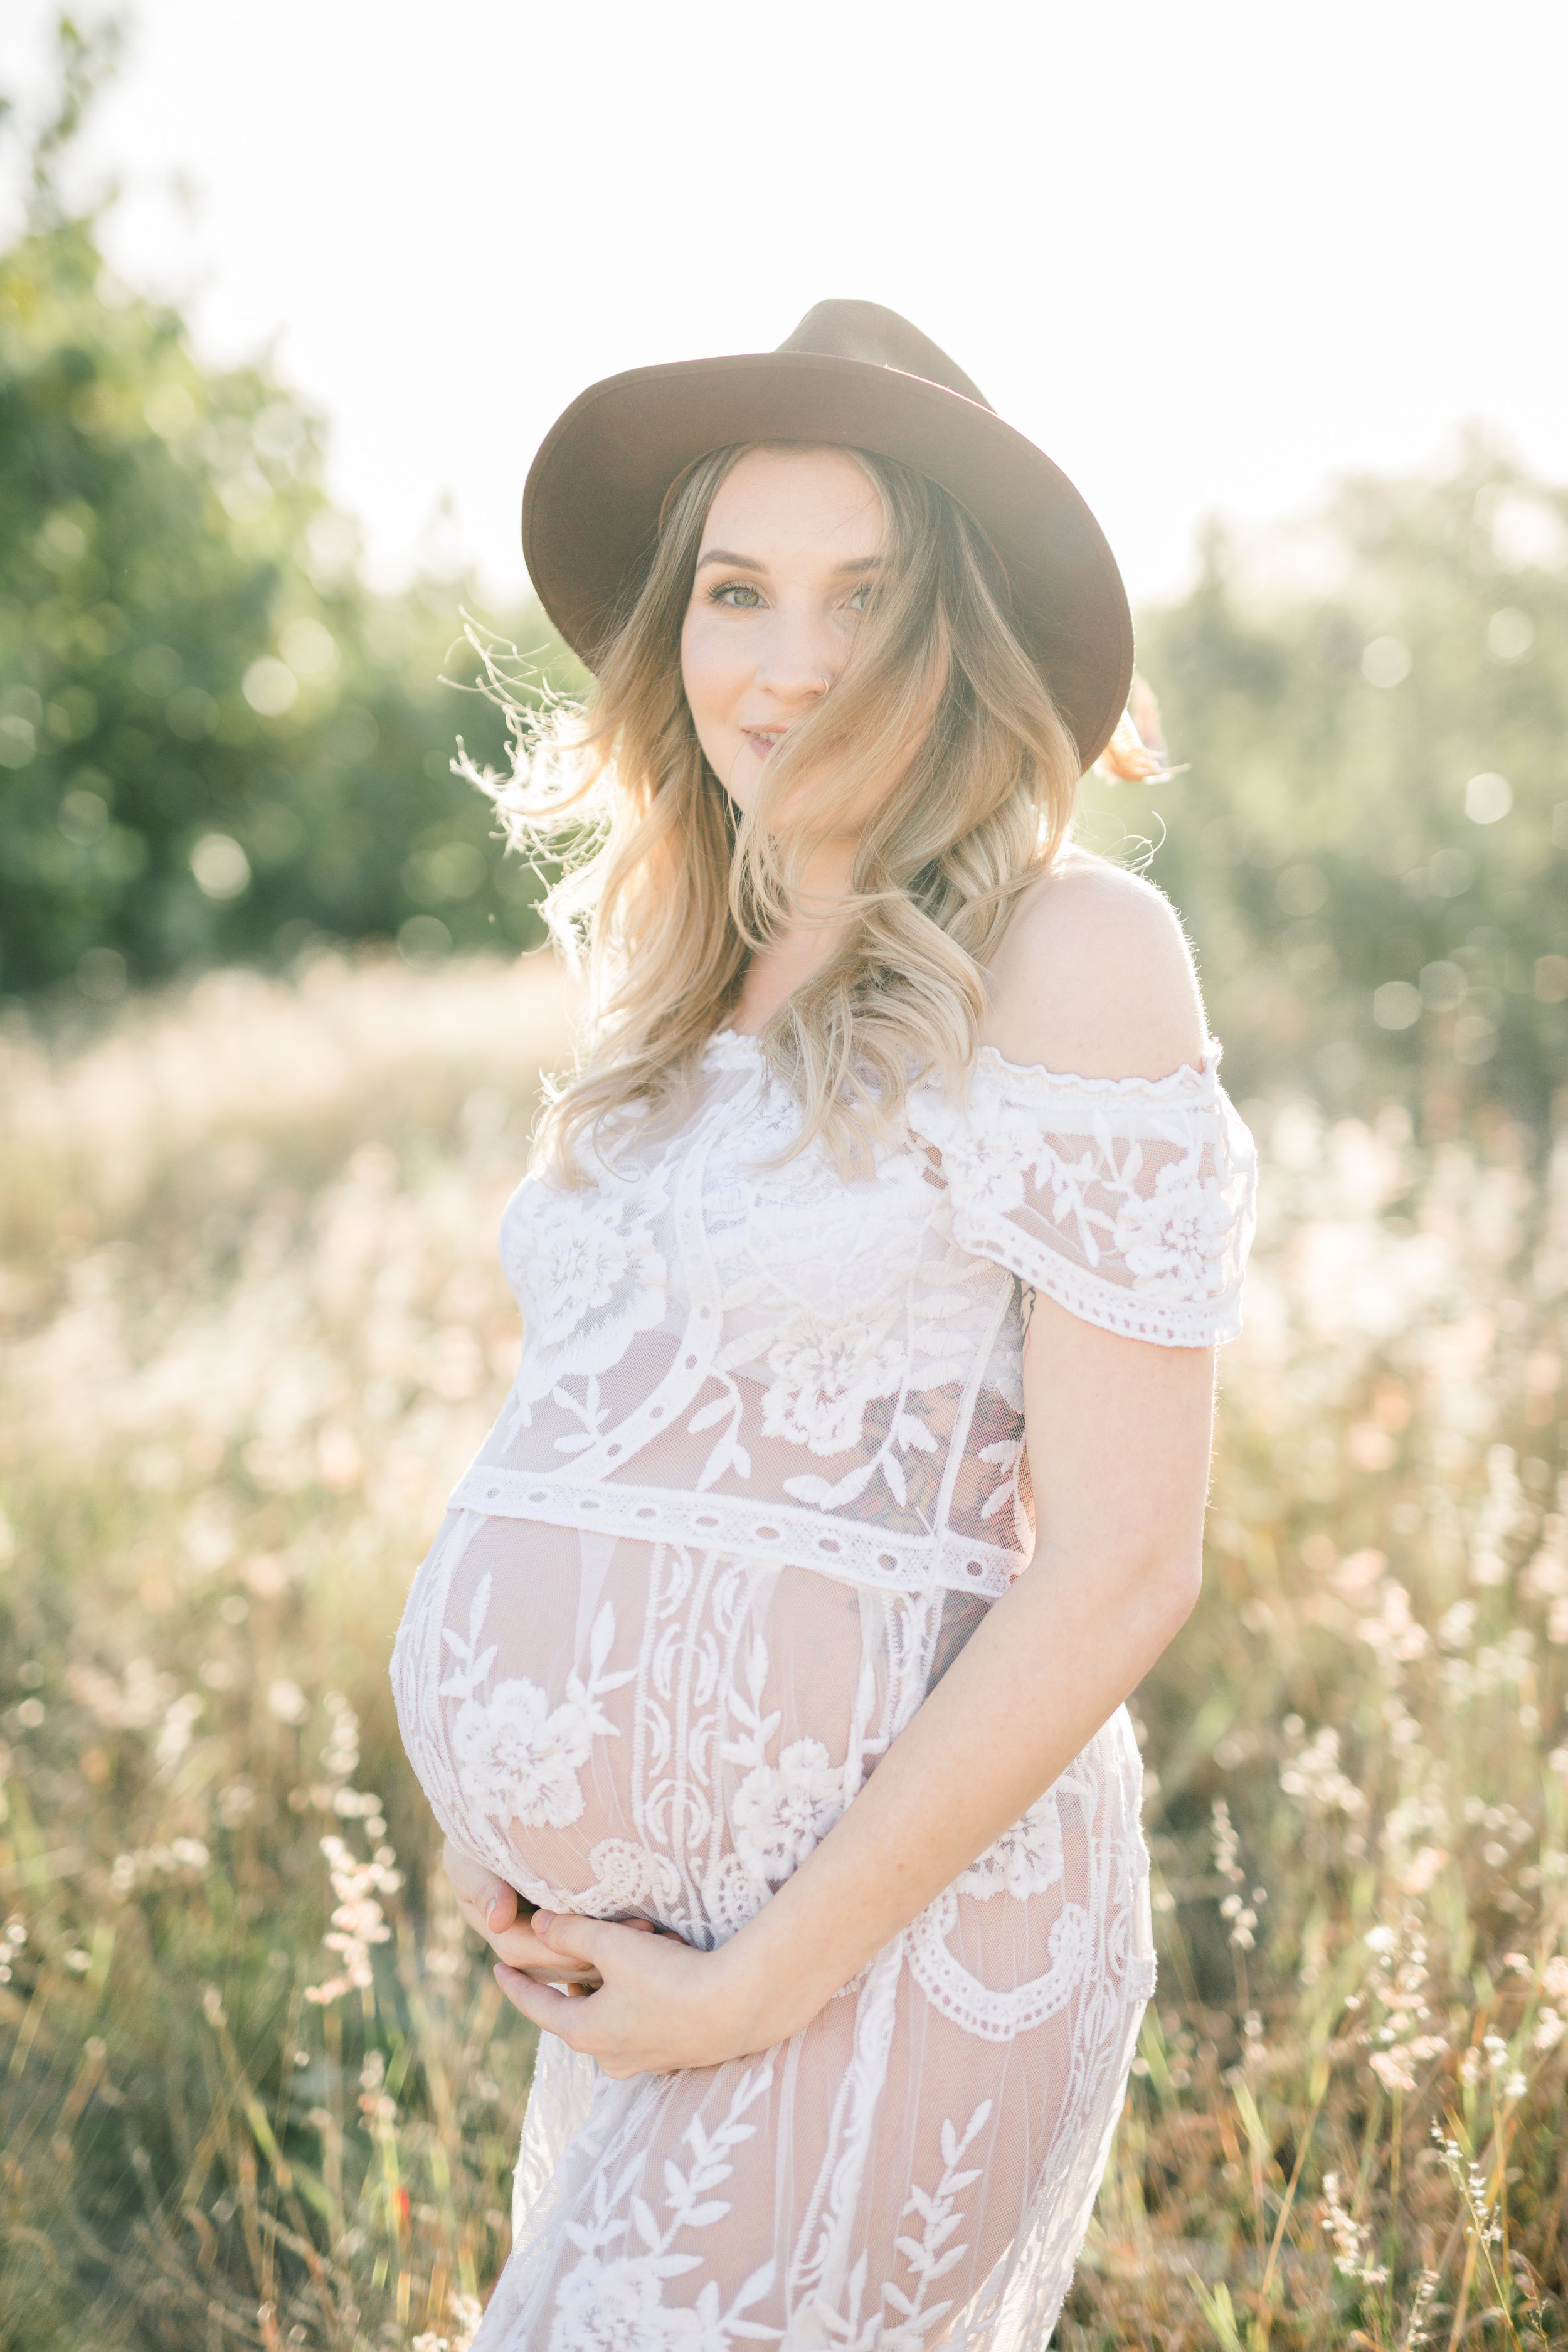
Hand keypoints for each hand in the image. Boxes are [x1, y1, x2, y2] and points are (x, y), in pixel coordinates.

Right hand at [443, 1839, 640, 1987]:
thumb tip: (498, 1921)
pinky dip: (622, 1947)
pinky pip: (597, 1949)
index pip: (531, 1950)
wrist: (493, 1825)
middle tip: (647, 1933)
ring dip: (618, 1954)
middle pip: (563, 1964)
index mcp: (502, 1931)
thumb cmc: (480, 1834)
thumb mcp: (473, 1858)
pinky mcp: (573, 1930)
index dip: (566, 1946)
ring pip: (583, 1962)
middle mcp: (527, 1946)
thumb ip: (485, 1887)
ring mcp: (550, 1941)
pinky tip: (657, 1936)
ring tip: (660, 1936)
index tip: (605, 1940)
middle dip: (603, 1953)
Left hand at [493, 1911, 779, 2078]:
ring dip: (608, 1993)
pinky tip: (655, 1980)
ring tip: (619, 1961)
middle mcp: (609, 2057)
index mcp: (585, 2032)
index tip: (497, 1969)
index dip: (514, 1985)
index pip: (537, 2007)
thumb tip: (537, 1924)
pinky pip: (640, 2028)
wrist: (737, 2007)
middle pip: (575, 2016)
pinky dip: (636, 2004)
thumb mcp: (613, 1946)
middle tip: (567, 1956)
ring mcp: (643, 2062)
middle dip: (572, 1983)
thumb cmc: (670, 1977)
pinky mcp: (674, 2056)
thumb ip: (571, 1933)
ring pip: (610, 2023)